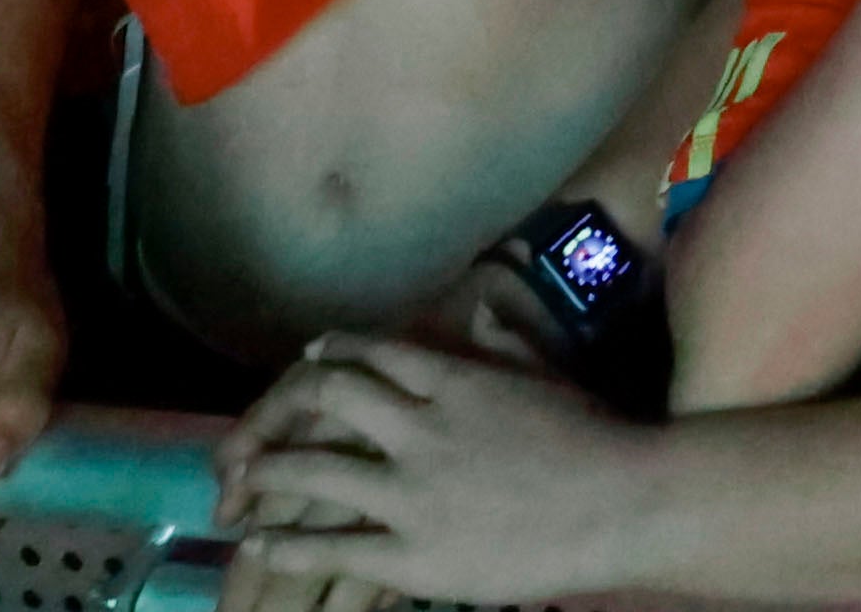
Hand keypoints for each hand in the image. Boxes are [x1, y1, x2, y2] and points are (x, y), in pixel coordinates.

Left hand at [220, 335, 664, 606]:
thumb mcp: (545, 373)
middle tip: (258, 422)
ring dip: (268, 472)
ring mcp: (409, 492)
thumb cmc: (596, 435)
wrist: (622, 501)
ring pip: (314, 471)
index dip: (334, 352)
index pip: (373, 354)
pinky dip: (287, 542)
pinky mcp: (411, 553)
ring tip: (237, 482)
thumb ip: (505, 341)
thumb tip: (482, 307)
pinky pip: (332, 546)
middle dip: (284, 407)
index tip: (311, 354)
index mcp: (453, 380)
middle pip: (329, 399)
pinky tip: (257, 541)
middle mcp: (418, 427)